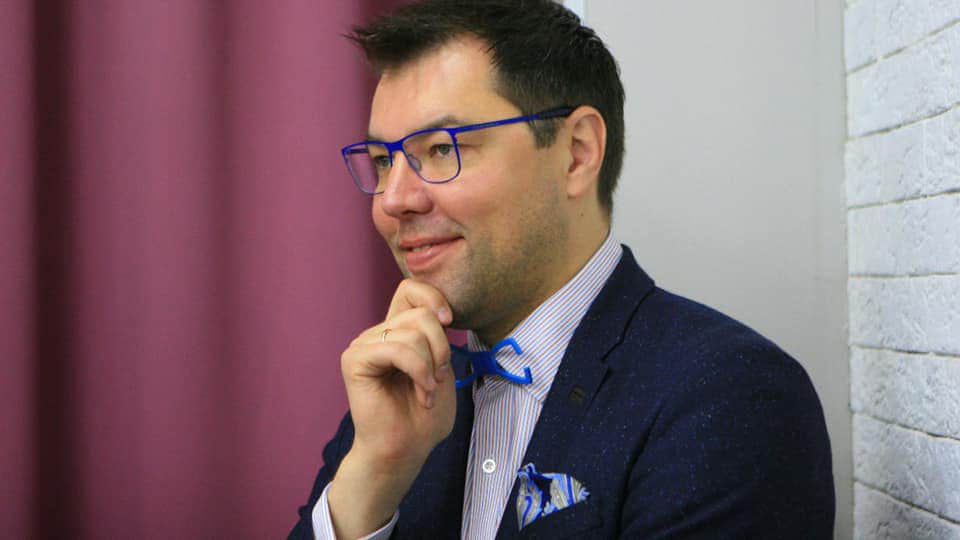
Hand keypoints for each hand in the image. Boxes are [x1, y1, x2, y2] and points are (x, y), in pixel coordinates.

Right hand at [342, 278, 456, 462]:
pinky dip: (419, 372)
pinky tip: (421, 393)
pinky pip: (398, 349)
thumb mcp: (441, 366)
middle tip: (438, 376)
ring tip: (427, 391)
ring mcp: (363, 345)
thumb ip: (437, 335)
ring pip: (412, 332)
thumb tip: (438, 311)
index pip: (410, 289)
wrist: (405, 451)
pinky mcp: (355, 360)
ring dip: (431, 366)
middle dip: (441, 347)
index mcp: (396, 332)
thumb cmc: (423, 417)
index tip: (449, 323)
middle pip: (420, 313)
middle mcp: (377, 334)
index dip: (434, 298)